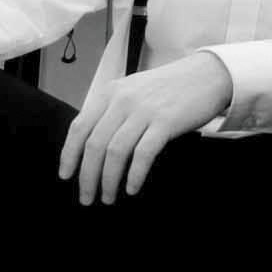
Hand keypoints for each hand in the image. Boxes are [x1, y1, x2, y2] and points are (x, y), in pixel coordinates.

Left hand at [57, 52, 229, 204]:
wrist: (206, 74)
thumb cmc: (169, 88)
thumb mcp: (133, 91)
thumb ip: (112, 112)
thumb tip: (93, 148)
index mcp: (110, 93)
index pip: (79, 127)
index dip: (69, 155)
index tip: (66, 176)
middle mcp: (122, 100)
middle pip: (94, 144)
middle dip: (87, 176)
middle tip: (88, 197)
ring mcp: (144, 110)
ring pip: (115, 152)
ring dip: (108, 180)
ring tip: (109, 197)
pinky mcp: (165, 122)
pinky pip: (143, 153)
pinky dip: (134, 174)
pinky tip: (131, 187)